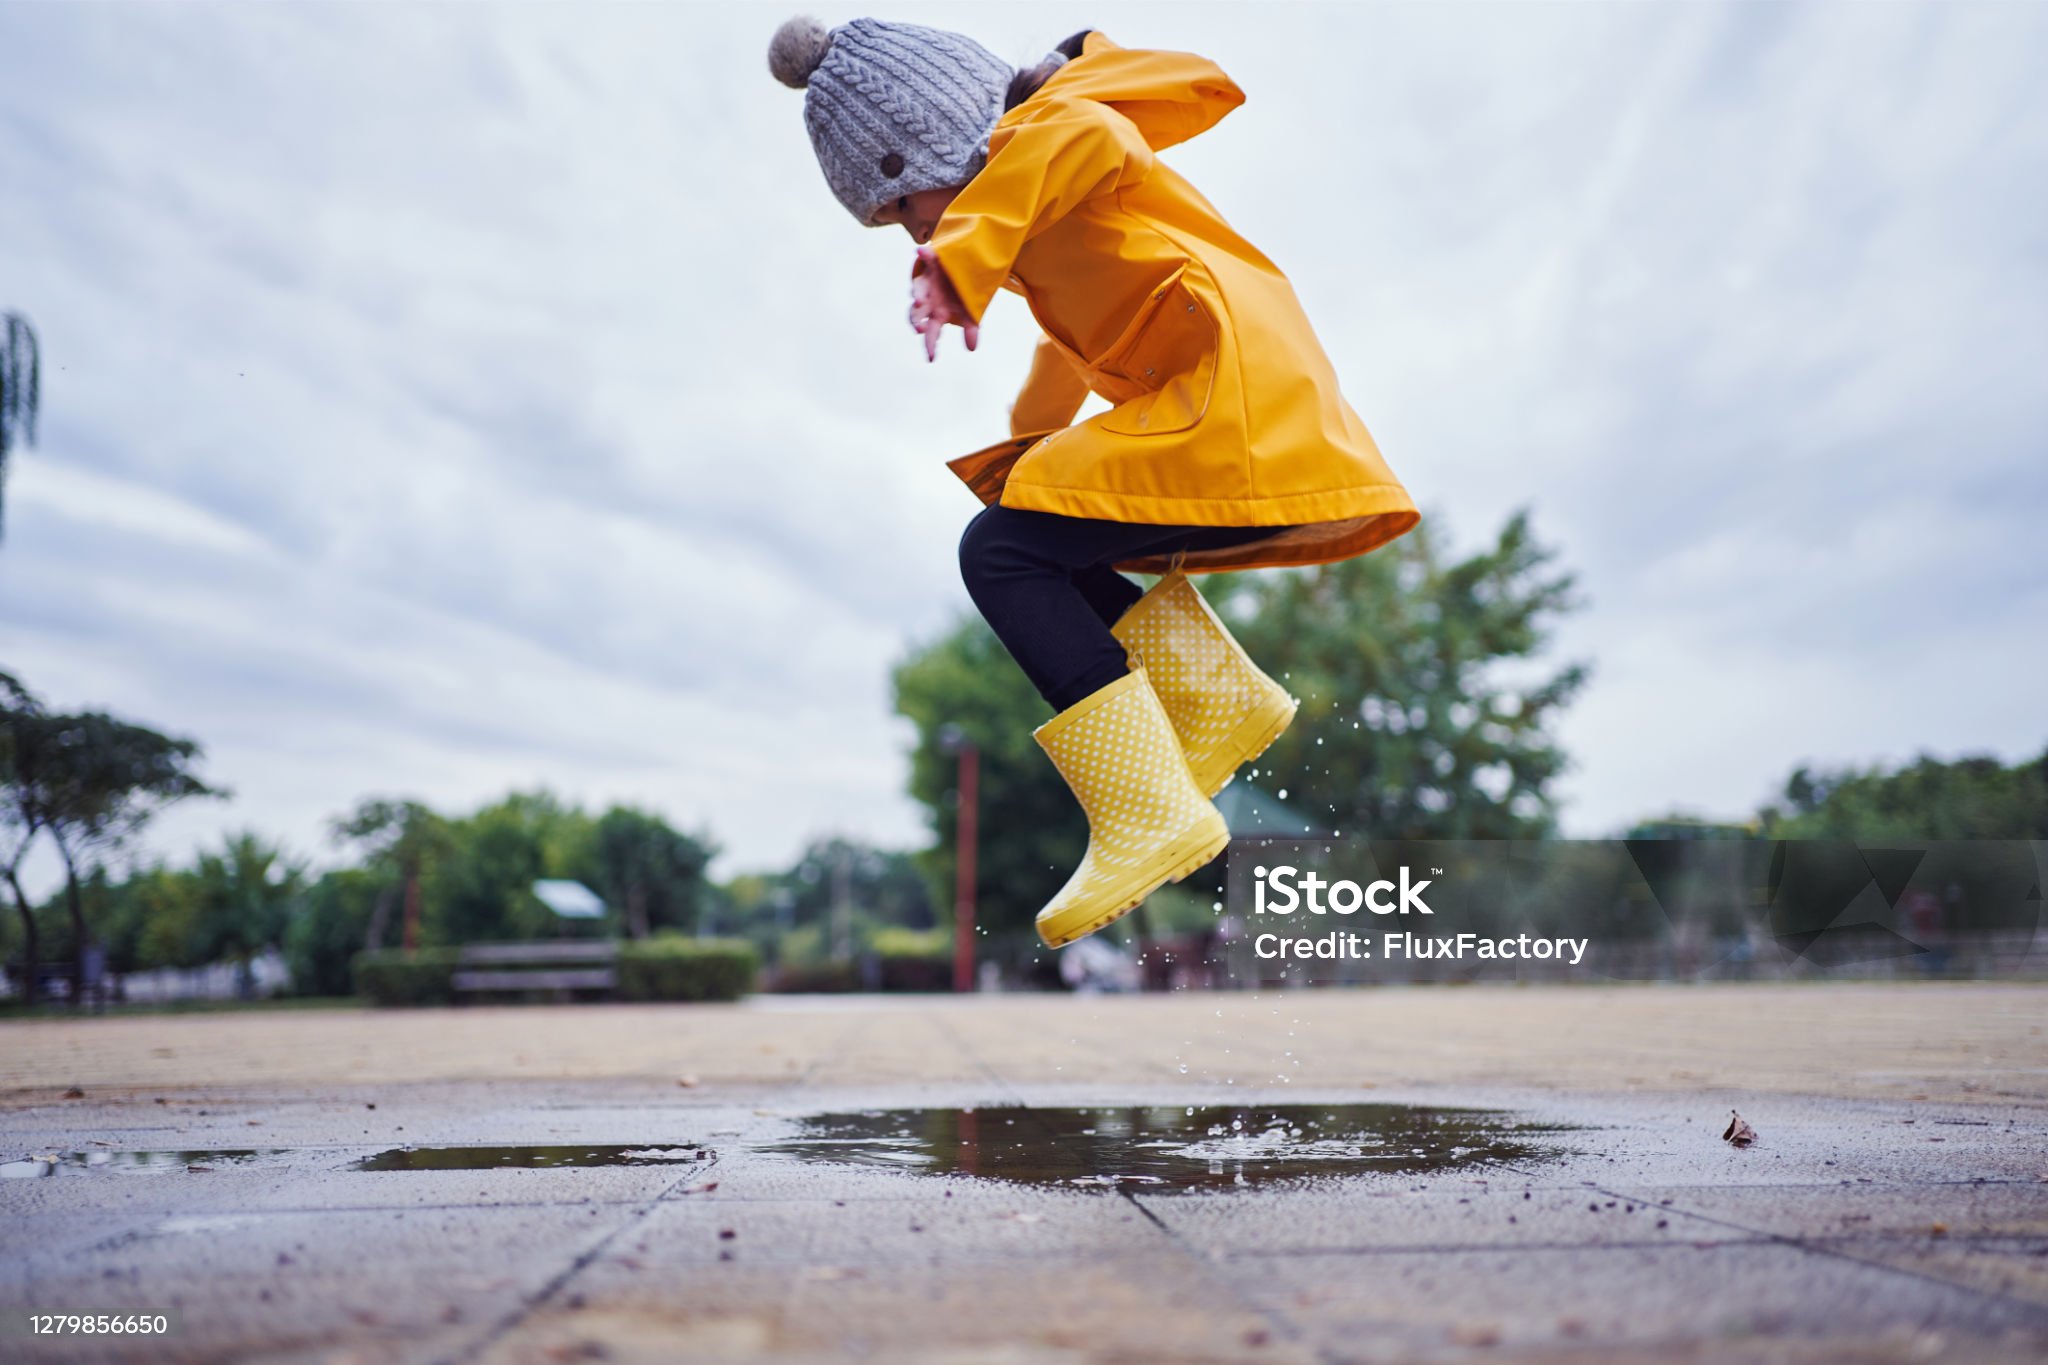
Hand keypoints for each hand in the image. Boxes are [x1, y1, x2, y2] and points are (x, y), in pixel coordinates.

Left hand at [909, 245, 977, 361]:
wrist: (965, 270)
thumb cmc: (962, 295)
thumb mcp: (970, 313)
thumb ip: (970, 329)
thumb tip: (971, 349)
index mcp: (937, 313)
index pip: (930, 331)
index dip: (929, 344)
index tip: (931, 358)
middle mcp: (928, 299)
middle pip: (916, 312)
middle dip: (916, 319)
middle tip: (919, 328)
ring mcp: (928, 280)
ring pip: (918, 288)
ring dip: (918, 294)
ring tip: (920, 301)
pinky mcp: (932, 262)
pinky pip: (926, 258)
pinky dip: (924, 256)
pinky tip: (921, 253)